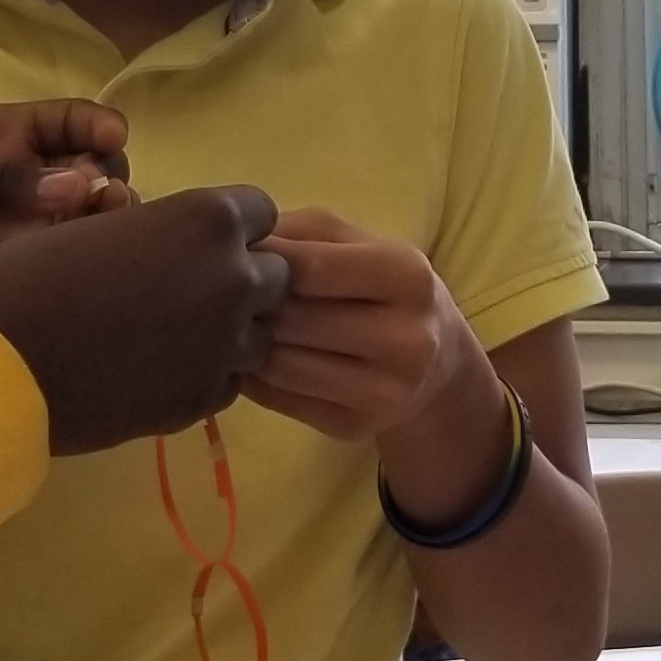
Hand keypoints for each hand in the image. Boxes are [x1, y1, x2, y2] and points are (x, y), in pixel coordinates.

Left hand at [0, 101, 129, 377]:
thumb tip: (79, 184)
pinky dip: (77, 268)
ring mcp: (8, 236)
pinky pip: (51, 272)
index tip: (114, 140)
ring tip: (101, 235)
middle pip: (84, 173)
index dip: (93, 125)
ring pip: (78, 225)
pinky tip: (87, 271)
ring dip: (100, 225)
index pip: (61, 122)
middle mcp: (10, 185)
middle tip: (104, 200)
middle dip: (106, 178)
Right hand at [0, 183, 289, 455]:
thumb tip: (176, 248)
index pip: (260, 212)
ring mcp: (226, 344)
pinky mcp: (205, 398)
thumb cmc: (30, 277)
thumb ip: (159, 234)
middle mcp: (234, 277)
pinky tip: (157, 371)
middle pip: (273, 274)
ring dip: (226, 331)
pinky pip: (229, 379)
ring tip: (167, 337)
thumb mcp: (103, 228)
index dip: (229, 228)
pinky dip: (205, 374)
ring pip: (257, 332)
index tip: (196, 244)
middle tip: (183, 294)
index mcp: (208, 219)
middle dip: (238, 279)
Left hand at [242, 209, 495, 467]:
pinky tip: (252, 358)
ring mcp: (383, 391)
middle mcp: (405, 337)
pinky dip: (252, 377)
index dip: (259, 259)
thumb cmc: (383, 286)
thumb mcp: (357, 242)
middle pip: (291, 319)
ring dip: (242, 343)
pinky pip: (277, 400)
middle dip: (246, 305)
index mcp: (407, 275)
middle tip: (224, 294)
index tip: (230, 254)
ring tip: (232, 325)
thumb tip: (235, 246)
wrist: (437, 360)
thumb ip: (300, 232)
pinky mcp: (354, 427)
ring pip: (278, 364)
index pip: (309, 266)